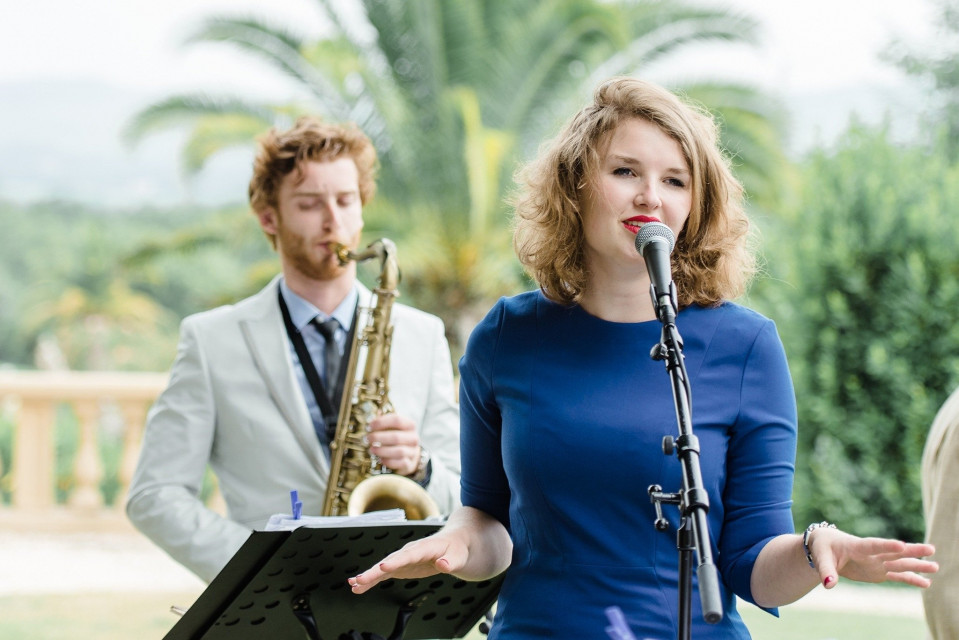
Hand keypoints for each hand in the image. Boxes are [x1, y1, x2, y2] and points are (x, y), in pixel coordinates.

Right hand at [349, 531, 466, 593]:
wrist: (453, 543)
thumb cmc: (457, 548)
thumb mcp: (459, 555)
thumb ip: (451, 561)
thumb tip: (443, 564)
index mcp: (424, 547)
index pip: (408, 555)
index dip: (396, 561)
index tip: (383, 567)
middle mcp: (410, 551)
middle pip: (390, 561)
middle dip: (375, 570)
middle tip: (360, 579)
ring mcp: (403, 559)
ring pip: (383, 568)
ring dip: (368, 576)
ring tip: (354, 584)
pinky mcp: (400, 566)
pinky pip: (384, 574)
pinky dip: (371, 579)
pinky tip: (358, 586)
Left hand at [368, 413, 419, 476]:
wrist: (409, 454)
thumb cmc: (397, 437)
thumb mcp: (392, 427)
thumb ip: (383, 422)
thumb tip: (370, 420)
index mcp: (410, 425)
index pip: (397, 420)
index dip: (381, 422)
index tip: (369, 426)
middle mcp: (413, 438)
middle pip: (396, 437)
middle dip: (379, 438)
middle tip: (367, 438)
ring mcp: (413, 452)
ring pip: (399, 451)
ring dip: (382, 450)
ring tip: (371, 449)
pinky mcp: (409, 463)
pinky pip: (399, 463)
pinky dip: (388, 461)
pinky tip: (380, 459)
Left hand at [810, 527, 937, 588]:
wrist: (826, 545)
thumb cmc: (822, 548)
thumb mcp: (820, 557)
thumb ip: (826, 570)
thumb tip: (829, 584)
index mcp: (856, 546)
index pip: (873, 545)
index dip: (886, 545)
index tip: (901, 544)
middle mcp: (870, 554)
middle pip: (893, 552)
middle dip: (911, 551)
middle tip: (931, 549)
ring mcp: (876, 562)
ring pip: (899, 563)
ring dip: (916, 565)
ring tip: (935, 566)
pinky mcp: (878, 571)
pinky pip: (897, 575)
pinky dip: (911, 579)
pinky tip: (926, 583)